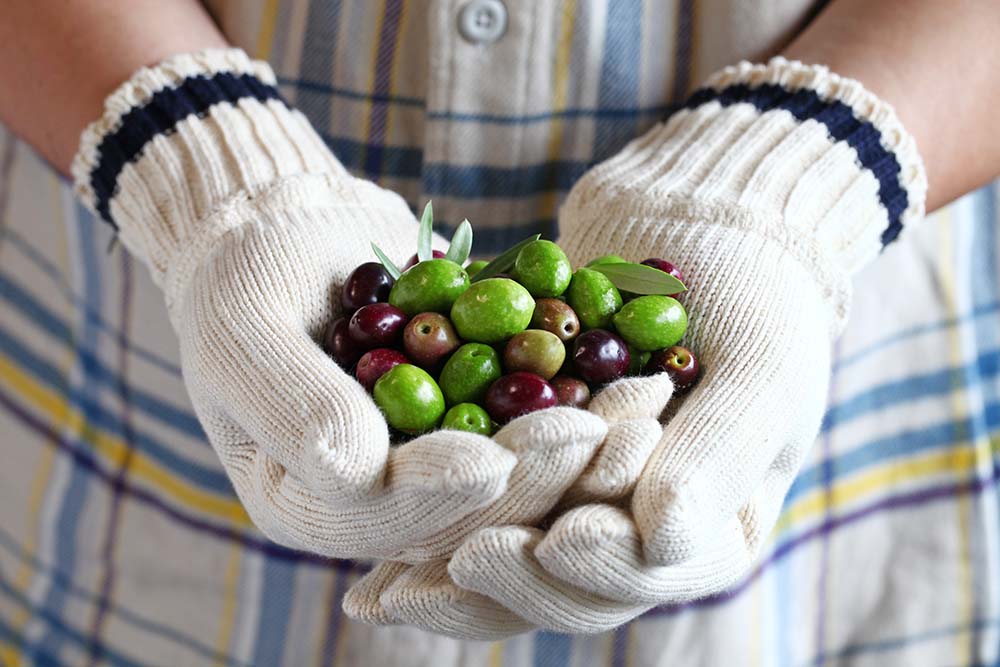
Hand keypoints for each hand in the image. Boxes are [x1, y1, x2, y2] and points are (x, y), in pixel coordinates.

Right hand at [174, 175, 611, 559]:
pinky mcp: (473, 424)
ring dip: (581, 446)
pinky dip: (586, 401)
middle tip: (600, 430)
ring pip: (517, 475)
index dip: (439, 492)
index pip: (380, 516)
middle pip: (465, 509)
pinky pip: (534, 424)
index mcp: (306, 499)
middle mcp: (374, 501)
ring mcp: (430, 465)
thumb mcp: (244, 328)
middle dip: (533, 476)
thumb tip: (360, 468)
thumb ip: (293, 405)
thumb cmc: (248, 272)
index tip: (495, 456)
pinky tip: (638, 377)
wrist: (292, 227)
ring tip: (642, 401)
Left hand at [342, 56, 927, 635]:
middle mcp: (639, 529)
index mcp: (712, 528)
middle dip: (510, 578)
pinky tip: (369, 554)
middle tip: (451, 566)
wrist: (693, 224)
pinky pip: (473, 499)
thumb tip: (658, 538)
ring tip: (383, 594)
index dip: (604, 566)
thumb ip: (718, 457)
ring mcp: (578, 497)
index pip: (654, 572)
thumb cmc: (749, 294)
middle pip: (569, 587)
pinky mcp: (526, 460)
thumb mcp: (757, 370)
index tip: (559, 538)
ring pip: (510, 557)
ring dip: (450, 571)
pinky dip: (428, 517)